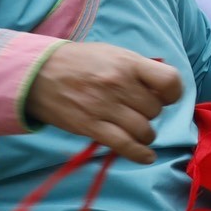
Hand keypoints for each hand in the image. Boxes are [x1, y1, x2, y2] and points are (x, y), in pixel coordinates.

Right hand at [27, 42, 183, 163]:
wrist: (37, 73)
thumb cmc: (79, 62)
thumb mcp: (112, 54)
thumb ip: (138, 69)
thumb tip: (161, 91)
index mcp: (128, 63)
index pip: (169, 81)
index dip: (173, 93)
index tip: (166, 97)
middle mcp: (119, 84)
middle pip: (155, 110)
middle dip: (150, 113)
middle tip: (137, 111)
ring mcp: (104, 107)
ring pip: (144, 130)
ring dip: (145, 134)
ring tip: (138, 130)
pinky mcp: (91, 126)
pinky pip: (125, 145)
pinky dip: (140, 154)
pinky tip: (146, 157)